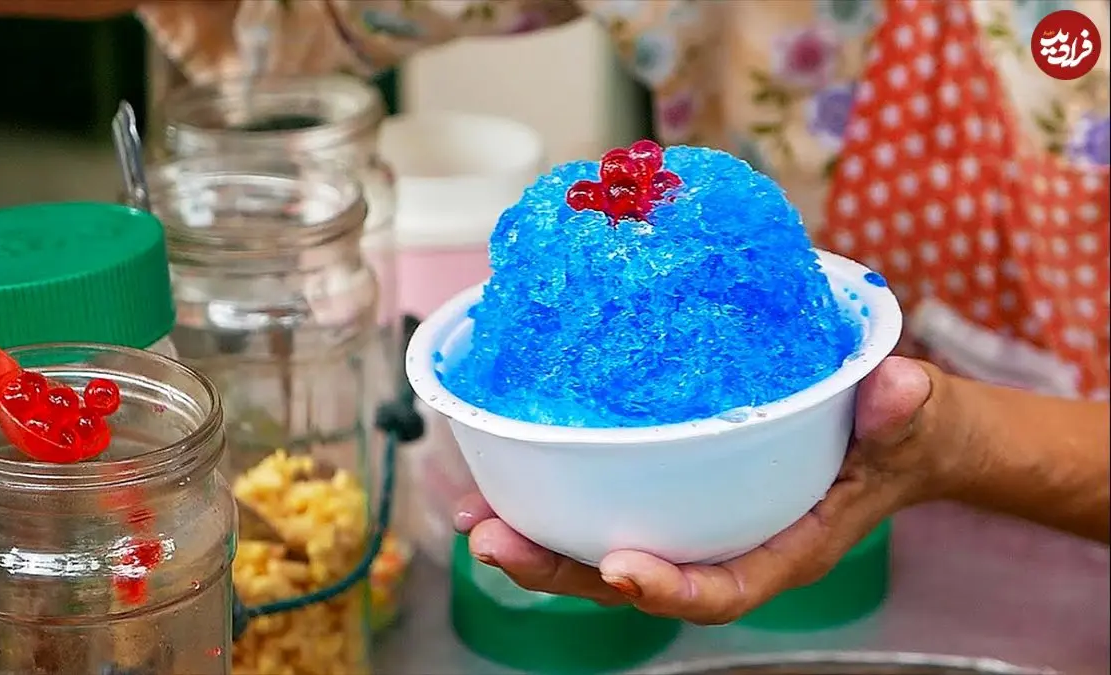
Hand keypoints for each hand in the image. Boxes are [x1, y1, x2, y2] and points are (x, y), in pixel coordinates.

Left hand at [453, 356, 958, 623]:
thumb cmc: (900, 434)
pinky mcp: (672, 493)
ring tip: (471, 517)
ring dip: (536, 539)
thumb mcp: (913, 418)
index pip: (727, 588)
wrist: (890, 435)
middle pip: (636, 579)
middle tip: (492, 541)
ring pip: (605, 552)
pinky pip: (605, 508)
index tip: (623, 567)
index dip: (673, 588)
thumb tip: (898, 390)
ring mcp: (694, 524)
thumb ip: (904, 410)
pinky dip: (550, 499)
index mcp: (787, 547)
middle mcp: (728, 545)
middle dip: (561, 570)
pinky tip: (501, 478)